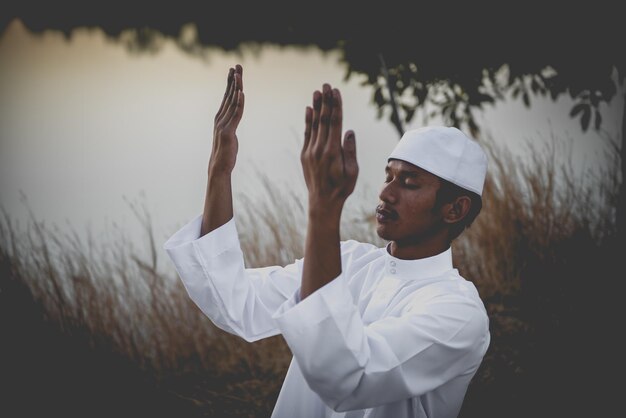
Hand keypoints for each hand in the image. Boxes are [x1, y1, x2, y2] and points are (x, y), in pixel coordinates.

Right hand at [209, 65, 243, 174]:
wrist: (219, 167)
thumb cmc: (225, 153)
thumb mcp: (229, 135)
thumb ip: (230, 126)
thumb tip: (233, 122)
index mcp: (220, 118)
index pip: (226, 97)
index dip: (230, 83)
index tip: (233, 70)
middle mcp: (220, 119)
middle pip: (228, 96)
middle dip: (233, 80)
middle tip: (237, 66)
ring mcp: (223, 125)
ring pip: (232, 102)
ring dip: (236, 87)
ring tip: (239, 74)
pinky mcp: (228, 132)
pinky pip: (236, 115)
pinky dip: (239, 103)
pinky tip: (241, 93)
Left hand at [301, 84, 357, 211]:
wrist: (323, 201)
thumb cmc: (342, 187)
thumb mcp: (353, 172)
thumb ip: (350, 151)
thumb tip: (348, 131)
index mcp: (333, 152)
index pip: (334, 123)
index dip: (335, 106)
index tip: (336, 91)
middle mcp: (319, 149)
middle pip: (323, 120)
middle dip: (325, 101)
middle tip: (326, 85)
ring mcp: (310, 151)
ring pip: (314, 124)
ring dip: (316, 107)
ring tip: (317, 91)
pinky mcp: (305, 155)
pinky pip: (307, 134)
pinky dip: (308, 121)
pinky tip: (309, 109)